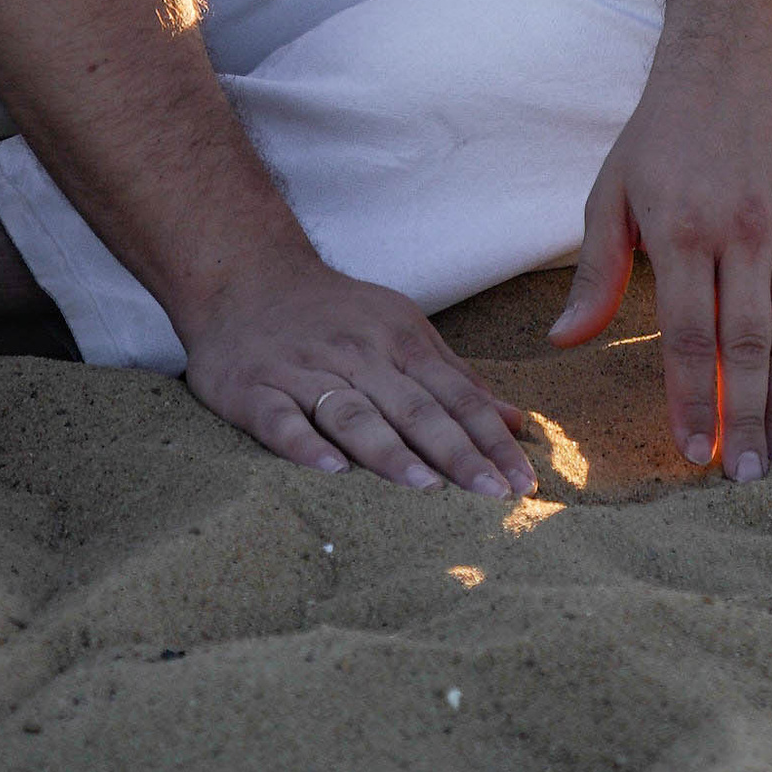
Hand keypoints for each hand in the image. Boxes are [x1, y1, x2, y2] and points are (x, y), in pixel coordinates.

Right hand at [181, 258, 536, 497]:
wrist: (246, 276)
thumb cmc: (337, 315)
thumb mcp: (403, 330)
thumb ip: (457, 379)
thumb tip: (517, 424)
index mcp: (400, 341)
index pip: (457, 396)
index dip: (492, 438)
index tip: (525, 480)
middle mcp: (359, 356)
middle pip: (416, 409)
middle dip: (459, 453)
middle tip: (496, 496)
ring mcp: (307, 372)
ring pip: (355, 416)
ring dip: (392, 451)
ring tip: (426, 488)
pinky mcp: (256, 389)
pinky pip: (282, 420)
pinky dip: (305, 445)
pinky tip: (330, 471)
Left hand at [547, 32, 771, 477]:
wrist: (730, 67)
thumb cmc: (660, 137)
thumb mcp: (612, 191)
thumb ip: (596, 270)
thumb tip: (563, 341)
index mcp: (681, 229)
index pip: (688, 337)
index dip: (692, 401)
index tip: (693, 455)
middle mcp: (742, 230)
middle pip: (746, 345)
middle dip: (745, 419)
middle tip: (746, 480)